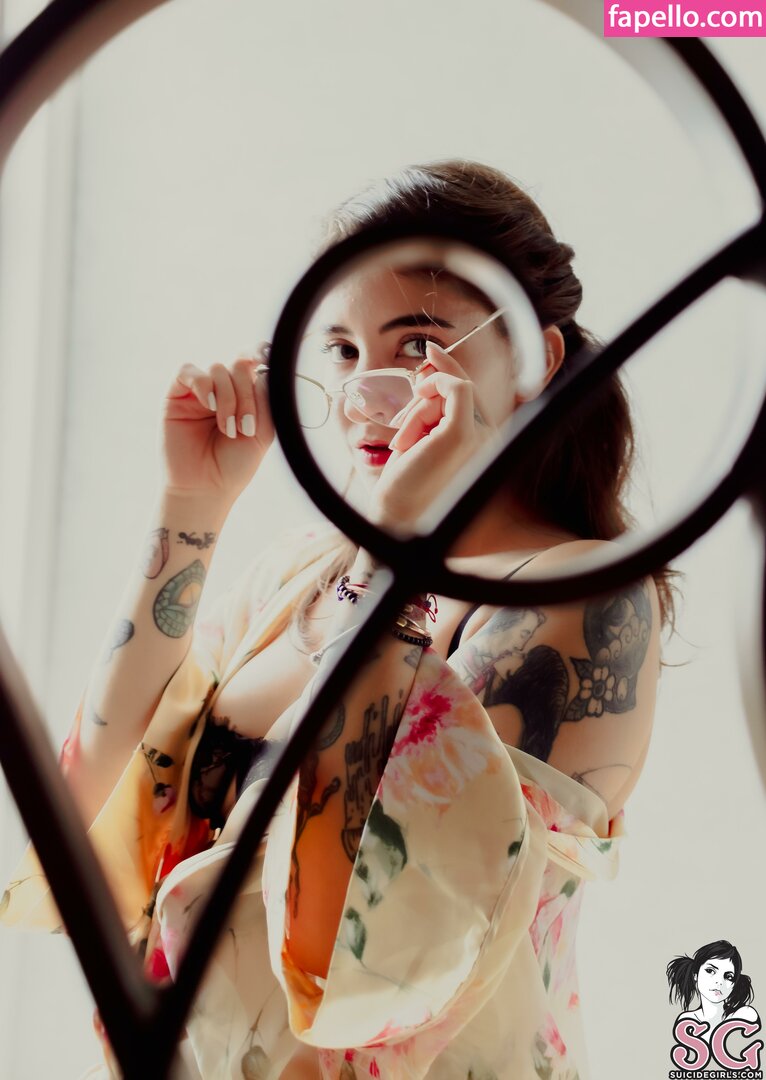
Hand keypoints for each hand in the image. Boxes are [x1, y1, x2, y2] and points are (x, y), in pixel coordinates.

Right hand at [160, 343, 274, 504]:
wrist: (205, 489)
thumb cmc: (234, 466)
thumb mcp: (263, 432)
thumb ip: (267, 399)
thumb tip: (263, 368)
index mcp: (244, 396)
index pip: (253, 364)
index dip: (260, 358)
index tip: (267, 365)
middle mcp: (222, 390)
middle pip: (238, 365)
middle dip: (246, 393)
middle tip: (246, 426)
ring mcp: (199, 392)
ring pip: (217, 368)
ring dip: (229, 397)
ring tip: (228, 428)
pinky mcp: (175, 395)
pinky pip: (188, 370)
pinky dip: (204, 384)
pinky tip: (211, 405)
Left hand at [368, 342, 499, 529]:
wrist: (399, 518)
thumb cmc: (408, 485)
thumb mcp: (423, 441)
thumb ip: (433, 409)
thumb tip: (431, 365)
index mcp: (484, 443)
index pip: (471, 396)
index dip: (451, 369)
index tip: (430, 349)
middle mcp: (490, 440)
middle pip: (463, 388)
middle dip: (429, 391)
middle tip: (404, 414)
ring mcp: (480, 436)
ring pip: (453, 389)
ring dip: (419, 407)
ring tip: (404, 442)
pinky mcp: (462, 434)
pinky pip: (455, 388)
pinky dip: (434, 386)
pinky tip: (416, 402)